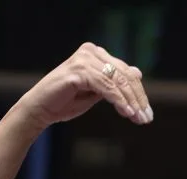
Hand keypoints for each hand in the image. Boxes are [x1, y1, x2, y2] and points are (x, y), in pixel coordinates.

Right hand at [16, 42, 152, 129]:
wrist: (40, 109)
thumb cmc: (65, 102)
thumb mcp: (96, 92)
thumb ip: (114, 83)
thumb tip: (138, 73)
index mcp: (95, 54)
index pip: (125, 72)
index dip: (139, 93)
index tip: (147, 113)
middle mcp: (91, 52)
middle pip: (125, 75)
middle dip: (138, 99)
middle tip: (146, 118)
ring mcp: (84, 60)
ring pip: (118, 81)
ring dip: (131, 102)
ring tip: (138, 118)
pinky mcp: (79, 72)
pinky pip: (106, 86)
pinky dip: (118, 100)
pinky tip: (127, 113)